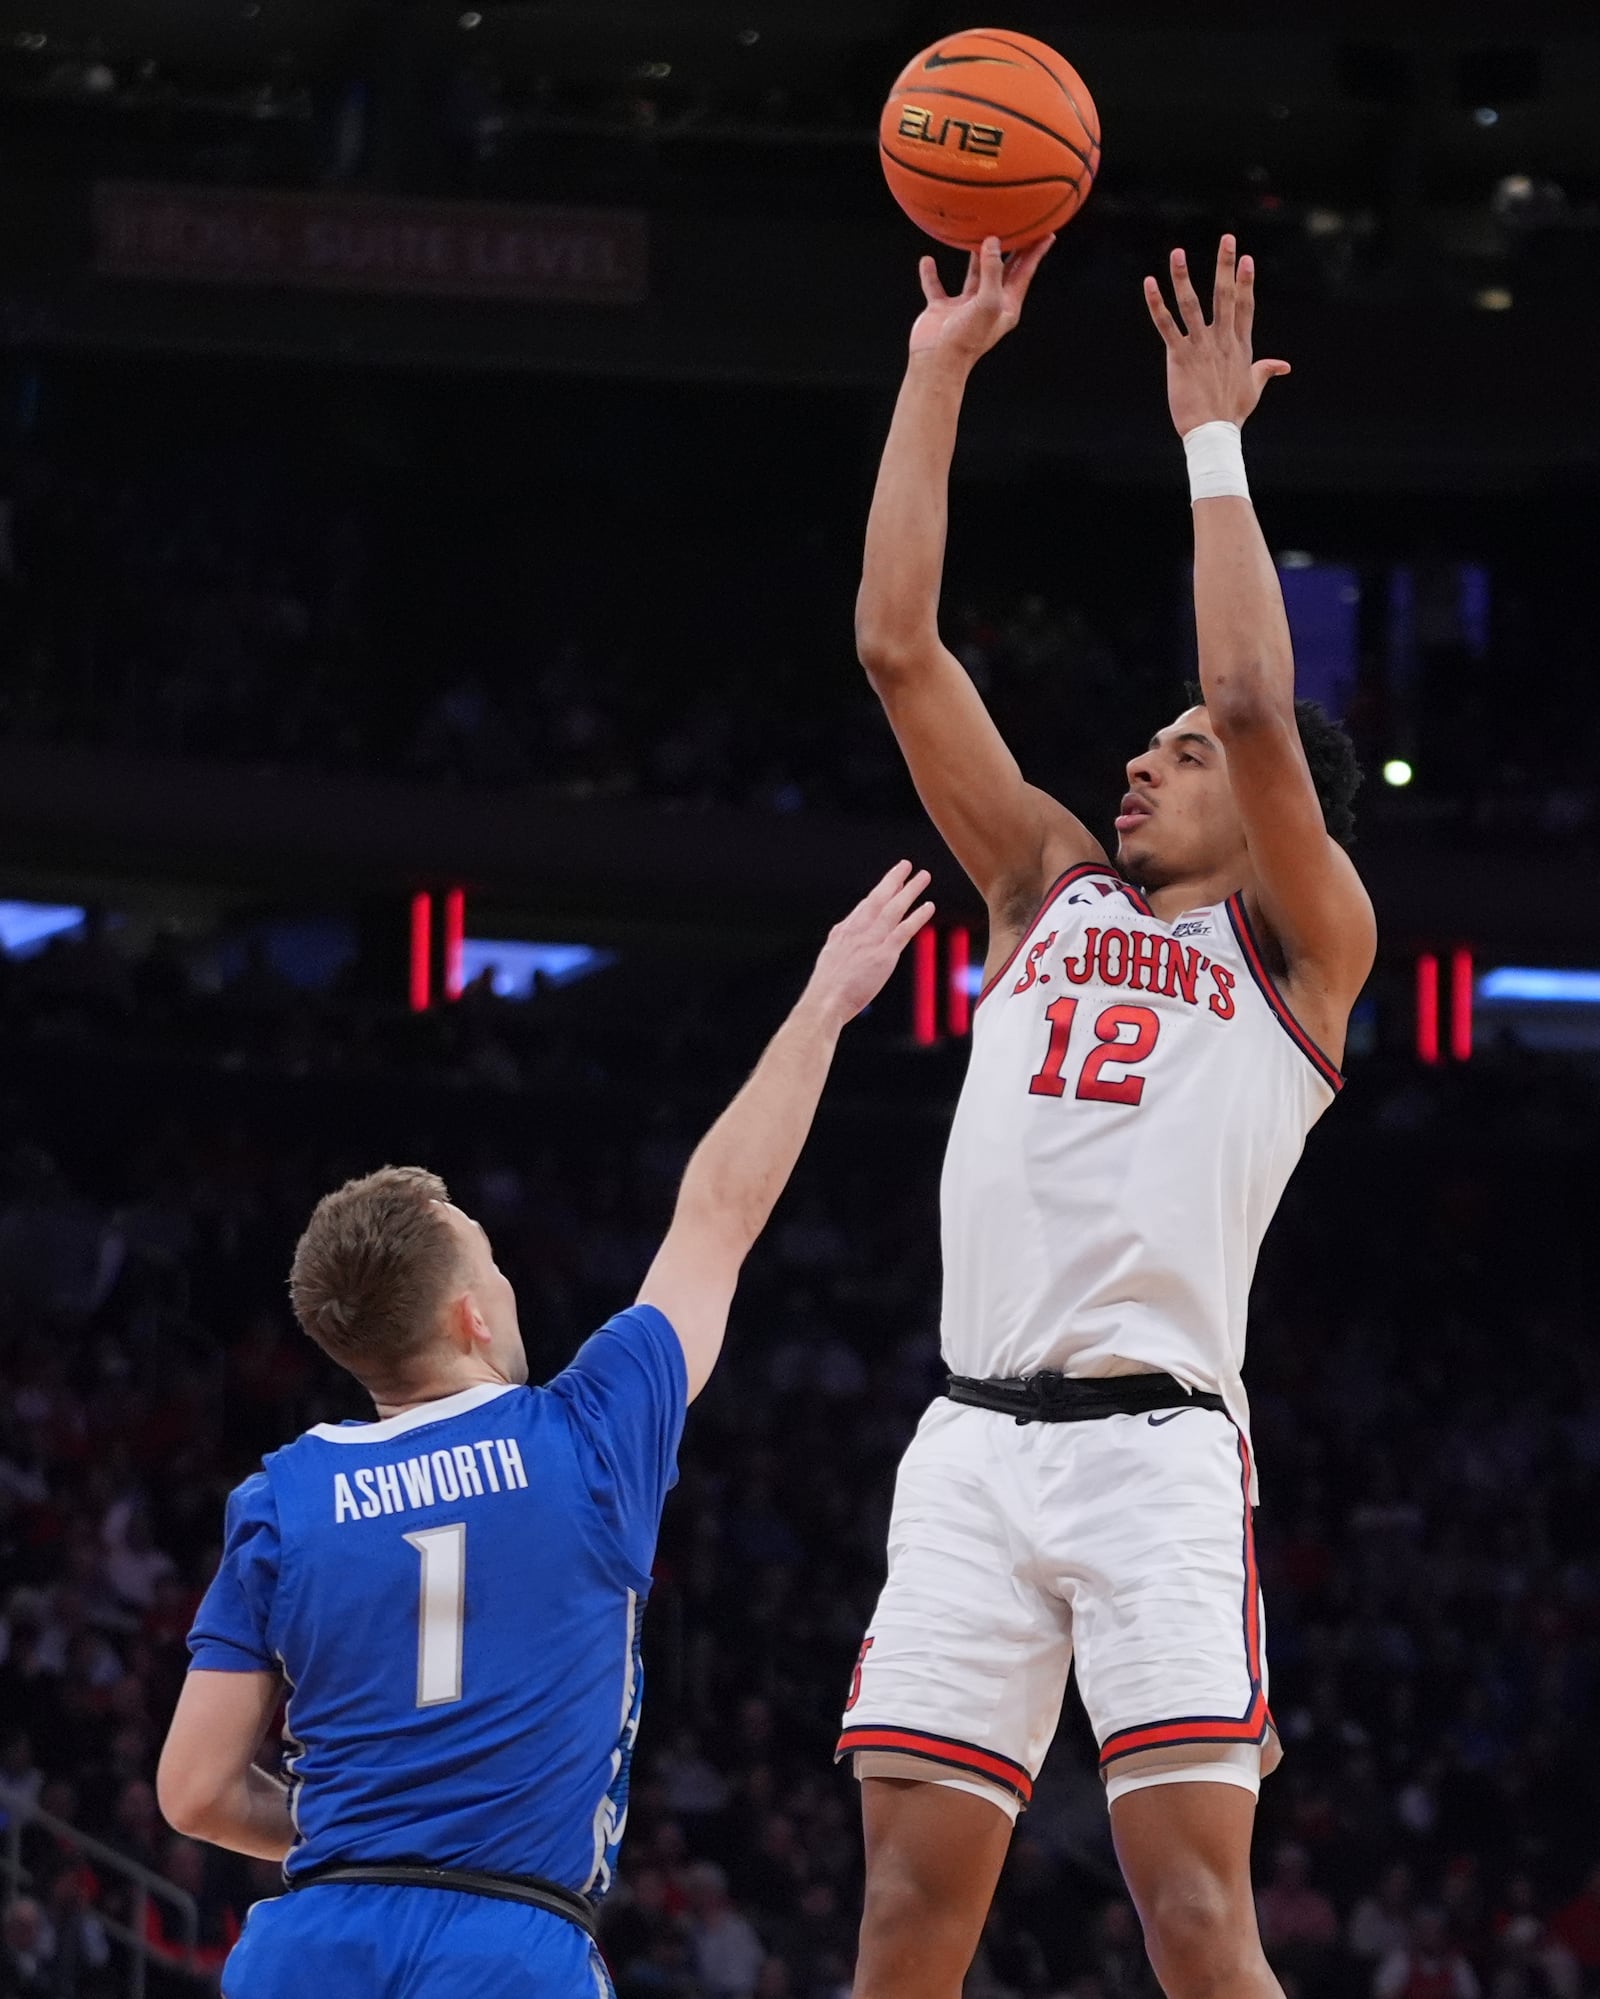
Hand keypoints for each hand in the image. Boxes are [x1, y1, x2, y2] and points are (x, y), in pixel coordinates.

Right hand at [803, 861, 933, 1027]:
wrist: (825, 1000)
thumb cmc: (827, 988)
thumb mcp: (830, 959)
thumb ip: (842, 946)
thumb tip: (843, 939)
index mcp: (843, 931)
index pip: (865, 906)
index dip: (880, 892)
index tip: (891, 881)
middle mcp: (858, 930)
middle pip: (879, 898)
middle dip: (894, 879)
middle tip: (906, 865)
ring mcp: (871, 940)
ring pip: (894, 908)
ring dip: (910, 890)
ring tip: (923, 876)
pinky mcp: (884, 954)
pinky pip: (905, 930)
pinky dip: (917, 916)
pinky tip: (928, 906)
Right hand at [908, 235, 1053, 366]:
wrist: (937, 363)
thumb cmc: (966, 338)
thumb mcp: (987, 301)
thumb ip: (992, 271)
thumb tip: (992, 242)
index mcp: (1005, 306)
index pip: (1024, 273)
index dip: (1036, 253)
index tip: (1047, 234)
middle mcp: (987, 305)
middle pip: (1002, 271)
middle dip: (1011, 250)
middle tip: (1018, 226)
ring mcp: (964, 307)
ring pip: (973, 275)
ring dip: (975, 257)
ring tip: (980, 234)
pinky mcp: (942, 310)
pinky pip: (936, 286)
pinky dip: (931, 274)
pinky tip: (928, 261)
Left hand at [1144, 235, 1290, 435]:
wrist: (1214, 432)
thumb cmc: (1232, 413)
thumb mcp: (1254, 388)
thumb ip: (1266, 370)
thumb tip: (1285, 365)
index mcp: (1239, 345)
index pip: (1245, 306)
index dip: (1246, 282)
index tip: (1247, 259)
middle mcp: (1221, 340)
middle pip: (1225, 295)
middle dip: (1226, 265)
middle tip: (1227, 237)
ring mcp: (1200, 346)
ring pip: (1191, 304)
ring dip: (1183, 276)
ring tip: (1177, 252)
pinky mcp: (1179, 356)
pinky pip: (1166, 325)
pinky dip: (1157, 304)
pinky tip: (1149, 283)